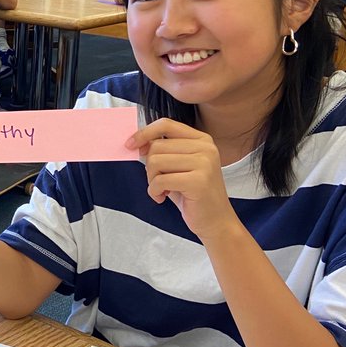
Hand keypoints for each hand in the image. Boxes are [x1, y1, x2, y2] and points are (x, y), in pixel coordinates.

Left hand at [126, 118, 238, 240]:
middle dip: (149, 167)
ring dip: (151, 180)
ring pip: (155, 161)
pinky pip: (160, 180)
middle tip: (158, 182)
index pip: (166, 124)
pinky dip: (154, 191)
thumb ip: (163, 151)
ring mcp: (204, 163)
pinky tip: (162, 198)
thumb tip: (137, 141)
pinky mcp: (198, 181)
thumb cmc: (192, 194)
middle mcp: (206, 148)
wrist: (216, 221)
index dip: (144, 133)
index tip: (130, 145)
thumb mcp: (177, 167)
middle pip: (156, 146)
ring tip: (162, 190)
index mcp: (201, 140)